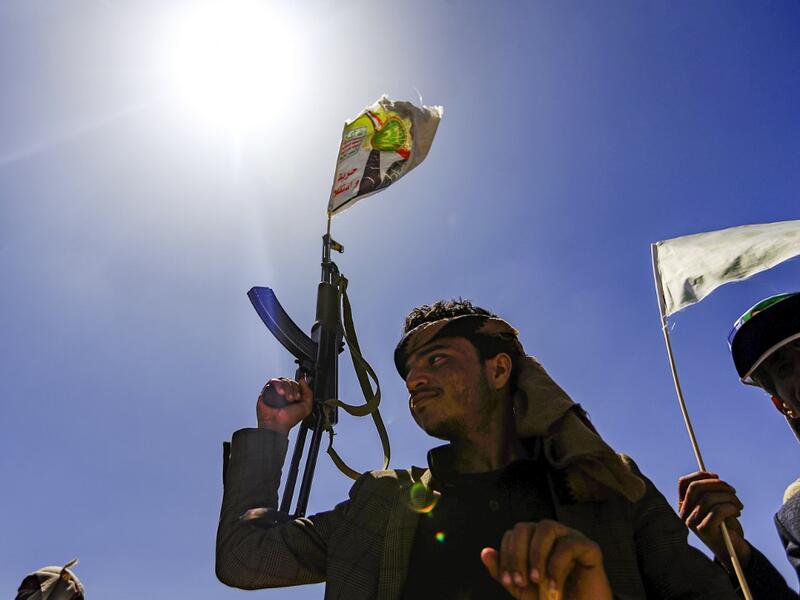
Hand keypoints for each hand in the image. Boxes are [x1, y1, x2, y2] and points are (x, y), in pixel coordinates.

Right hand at [256, 376, 312, 434]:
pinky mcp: (267, 390)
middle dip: (294, 389)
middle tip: (292, 399)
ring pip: (283, 380)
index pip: (298, 383)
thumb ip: (308, 393)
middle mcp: (286, 391)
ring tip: (286, 398)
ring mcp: (276, 390)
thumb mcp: (306, 407)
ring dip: (287, 388)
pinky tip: (280, 393)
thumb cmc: (289, 419)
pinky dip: (278, 385)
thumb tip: (303, 381)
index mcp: (294, 394)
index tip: (298, 396)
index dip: (300, 387)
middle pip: (291, 380)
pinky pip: (273, 381)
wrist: (277, 424)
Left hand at [480, 520, 611, 599]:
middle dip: (517, 555)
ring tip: (536, 580)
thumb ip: (503, 572)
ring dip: (535, 555)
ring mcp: (570, 537)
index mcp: (534, 541)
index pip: (512, 535)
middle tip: (521, 582)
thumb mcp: (523, 589)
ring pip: (546, 527)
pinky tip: (553, 584)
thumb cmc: (553, 599)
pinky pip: (568, 543)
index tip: (508, 582)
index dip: (506, 556)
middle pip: (524, 527)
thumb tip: (485, 552)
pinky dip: (556, 564)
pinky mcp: (589, 547)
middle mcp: (551, 535)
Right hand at [677, 471, 750, 567]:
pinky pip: (717, 511)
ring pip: (708, 498)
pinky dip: (730, 507)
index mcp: (684, 505)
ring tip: (739, 505)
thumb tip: (714, 477)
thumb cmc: (725, 525)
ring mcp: (692, 523)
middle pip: (695, 488)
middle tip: (733, 491)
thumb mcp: (716, 505)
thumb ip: (711, 493)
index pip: (684, 483)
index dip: (700, 475)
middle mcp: (684, 513)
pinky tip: (738, 512)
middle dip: (718, 484)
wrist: (734, 550)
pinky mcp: (704, 530)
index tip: (717, 475)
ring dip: (729, 498)